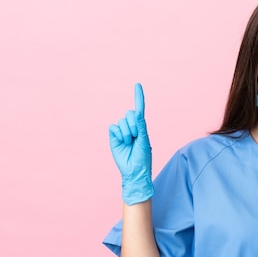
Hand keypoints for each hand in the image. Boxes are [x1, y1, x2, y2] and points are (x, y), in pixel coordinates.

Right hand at [108, 83, 153, 204]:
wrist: (133, 171)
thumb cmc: (143, 159)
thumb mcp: (144, 142)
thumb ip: (141, 128)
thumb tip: (138, 114)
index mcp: (142, 127)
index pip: (140, 109)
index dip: (138, 97)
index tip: (137, 85)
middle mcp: (132, 127)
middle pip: (130, 114)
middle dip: (133, 125)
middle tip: (135, 137)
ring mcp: (122, 132)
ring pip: (122, 121)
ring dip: (127, 132)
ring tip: (129, 143)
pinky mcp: (113, 136)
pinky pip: (113, 127)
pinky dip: (118, 134)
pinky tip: (122, 143)